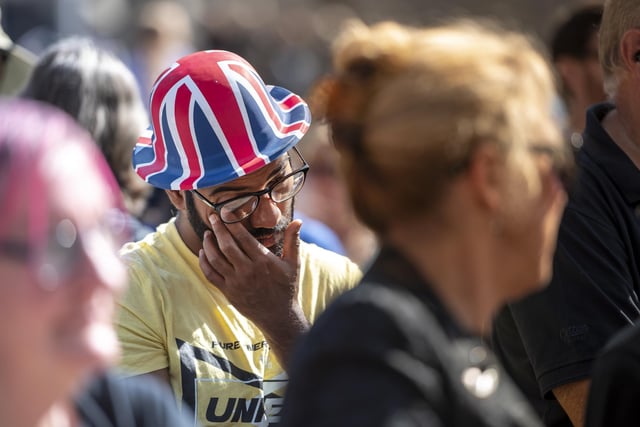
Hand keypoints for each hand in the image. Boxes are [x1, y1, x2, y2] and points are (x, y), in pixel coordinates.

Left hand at [198, 215, 308, 367]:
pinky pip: (211, 275)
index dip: (233, 223)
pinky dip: (204, 262)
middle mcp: (248, 271)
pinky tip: (203, 252)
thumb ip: (293, 241)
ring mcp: (236, 282)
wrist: (279, 316)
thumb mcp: (293, 263)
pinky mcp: (228, 292)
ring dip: (209, 244)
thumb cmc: (287, 288)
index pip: (244, 238)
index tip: (226, 212)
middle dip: (218, 229)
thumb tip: (298, 220)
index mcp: (264, 261)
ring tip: (207, 233)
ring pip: (216, 259)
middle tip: (213, 217)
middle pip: (227, 246)